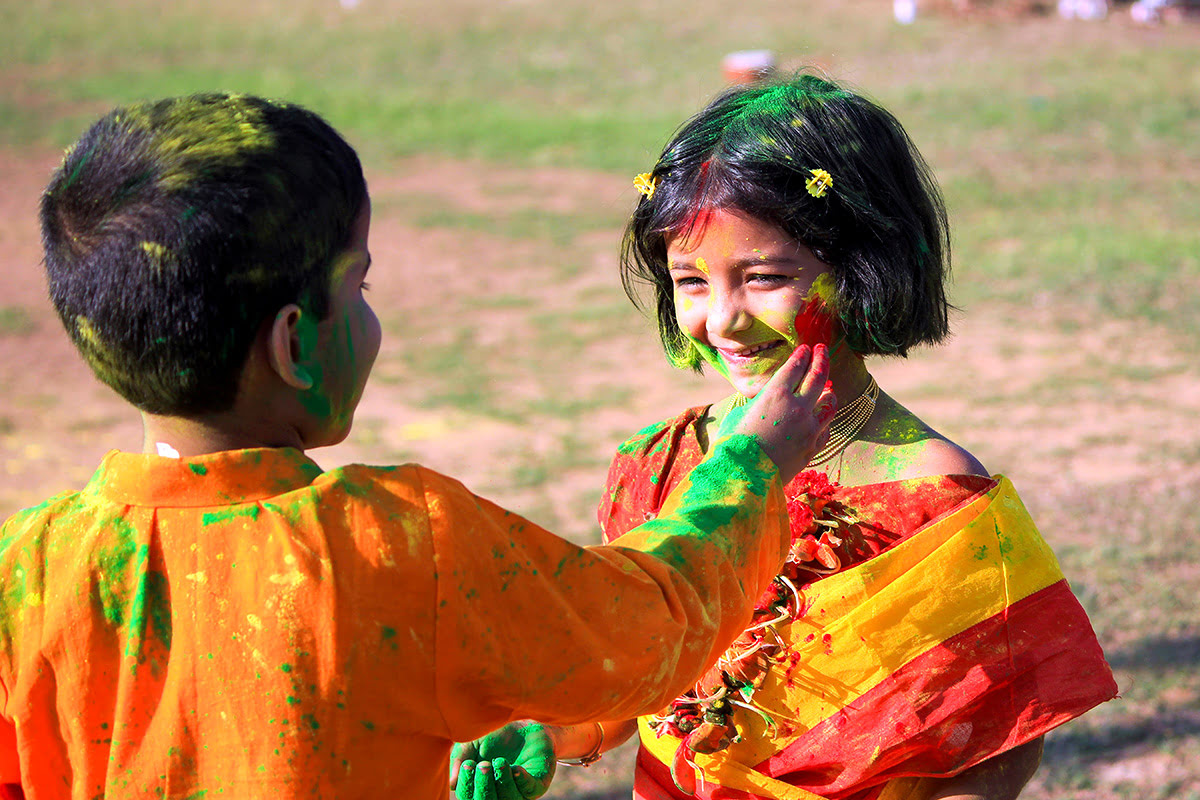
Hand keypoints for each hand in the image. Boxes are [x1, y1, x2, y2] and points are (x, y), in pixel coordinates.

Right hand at [450, 722, 555, 799]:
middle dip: (484, 786)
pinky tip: (515, 768)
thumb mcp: (471, 743)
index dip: (466, 785)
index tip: (468, 764)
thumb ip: (460, 759)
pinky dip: (521, 780)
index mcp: (481, 788)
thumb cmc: (494, 736)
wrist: (523, 725)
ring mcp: (519, 791)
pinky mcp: (538, 784)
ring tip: (500, 761)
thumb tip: (453, 784)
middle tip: (484, 765)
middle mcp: (499, 794)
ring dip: (502, 782)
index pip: (469, 797)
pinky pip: (529, 790)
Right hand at [720, 343, 835, 484]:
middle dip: (821, 359)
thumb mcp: (740, 414)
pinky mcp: (813, 447)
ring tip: (828, 388)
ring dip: (829, 391)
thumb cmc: (733, 444)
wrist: (742, 476)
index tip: (805, 348)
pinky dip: (824, 420)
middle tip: (822, 350)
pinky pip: (825, 429)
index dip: (801, 354)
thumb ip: (758, 403)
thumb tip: (765, 399)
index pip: (795, 366)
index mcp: (775, 394)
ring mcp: (809, 428)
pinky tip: (821, 418)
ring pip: (830, 403)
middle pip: (818, 376)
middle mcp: (797, 407)